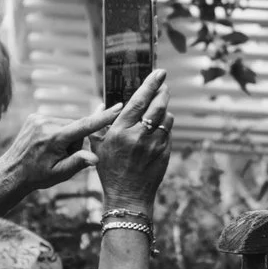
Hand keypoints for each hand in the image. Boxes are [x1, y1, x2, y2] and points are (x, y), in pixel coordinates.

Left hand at [0, 103, 121, 218]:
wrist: (12, 172)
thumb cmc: (38, 176)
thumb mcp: (60, 174)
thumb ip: (78, 163)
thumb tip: (96, 158)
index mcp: (54, 138)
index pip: (85, 125)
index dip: (103, 116)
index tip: (117, 106)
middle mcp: (46, 123)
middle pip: (77, 126)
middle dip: (77, 140)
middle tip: (64, 156)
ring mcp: (38, 118)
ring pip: (67, 123)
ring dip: (67, 136)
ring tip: (54, 151)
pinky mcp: (34, 116)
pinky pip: (57, 121)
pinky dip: (58, 131)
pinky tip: (48, 144)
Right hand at [92, 69, 172, 208]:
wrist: (127, 196)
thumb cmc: (110, 170)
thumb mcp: (98, 146)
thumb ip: (100, 124)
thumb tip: (102, 104)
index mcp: (120, 131)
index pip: (139, 101)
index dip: (150, 84)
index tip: (159, 72)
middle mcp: (139, 136)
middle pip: (158, 105)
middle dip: (163, 91)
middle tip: (164, 83)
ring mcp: (155, 145)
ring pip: (166, 118)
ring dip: (164, 110)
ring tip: (158, 108)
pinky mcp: (165, 153)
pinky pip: (169, 132)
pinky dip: (165, 127)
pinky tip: (158, 128)